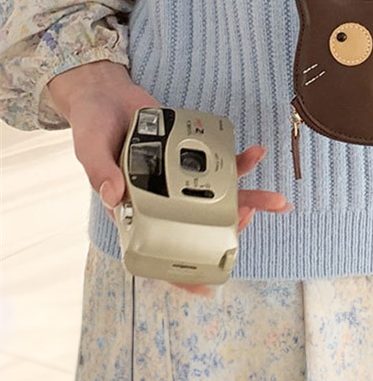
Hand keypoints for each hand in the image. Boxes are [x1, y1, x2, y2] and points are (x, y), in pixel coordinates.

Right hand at [48, 61, 291, 297]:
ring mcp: (179, 176)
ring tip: (275, 200)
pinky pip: (218, 160)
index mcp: (134, 209)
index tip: (209, 288)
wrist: (106, 93)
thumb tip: (113, 194)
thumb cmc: (92, 127)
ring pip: (217, 196)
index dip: (182, 274)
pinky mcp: (189, 152)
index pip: (157, 250)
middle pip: (199, 225)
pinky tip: (255, 154)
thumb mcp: (89, 148)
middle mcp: (161, 198)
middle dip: (228, 228)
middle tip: (247, 218)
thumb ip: (100, 171)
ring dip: (248, 197)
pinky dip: (239, 160)